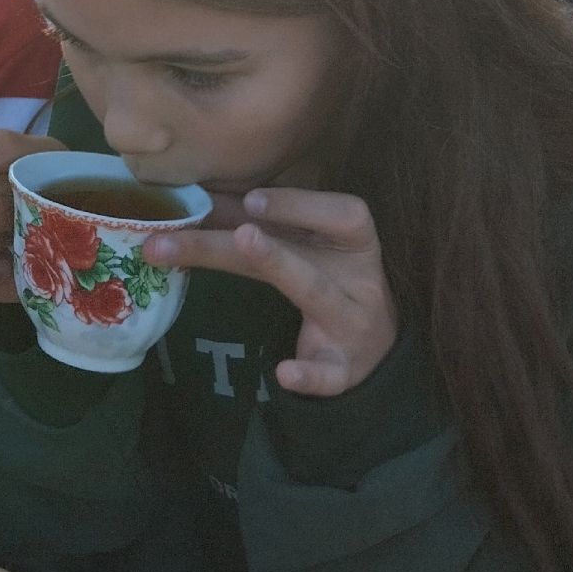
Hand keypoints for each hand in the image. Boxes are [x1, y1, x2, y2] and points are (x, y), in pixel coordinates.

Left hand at [144, 188, 396, 396]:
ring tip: (244, 243)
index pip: (341, 215)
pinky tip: (285, 374)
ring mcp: (351, 324)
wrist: (377, 346)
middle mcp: (356, 280)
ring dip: (280, 267)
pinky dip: (310, 376)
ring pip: (315, 293)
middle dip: (263, 245)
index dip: (298, 205)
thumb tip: (195, 196)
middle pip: (303, 258)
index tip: (250, 200)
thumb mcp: (307, 248)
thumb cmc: (330, 277)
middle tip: (229, 229)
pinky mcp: (342, 368)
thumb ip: (259, 223)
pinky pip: (329, 373)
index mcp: (352, 243)